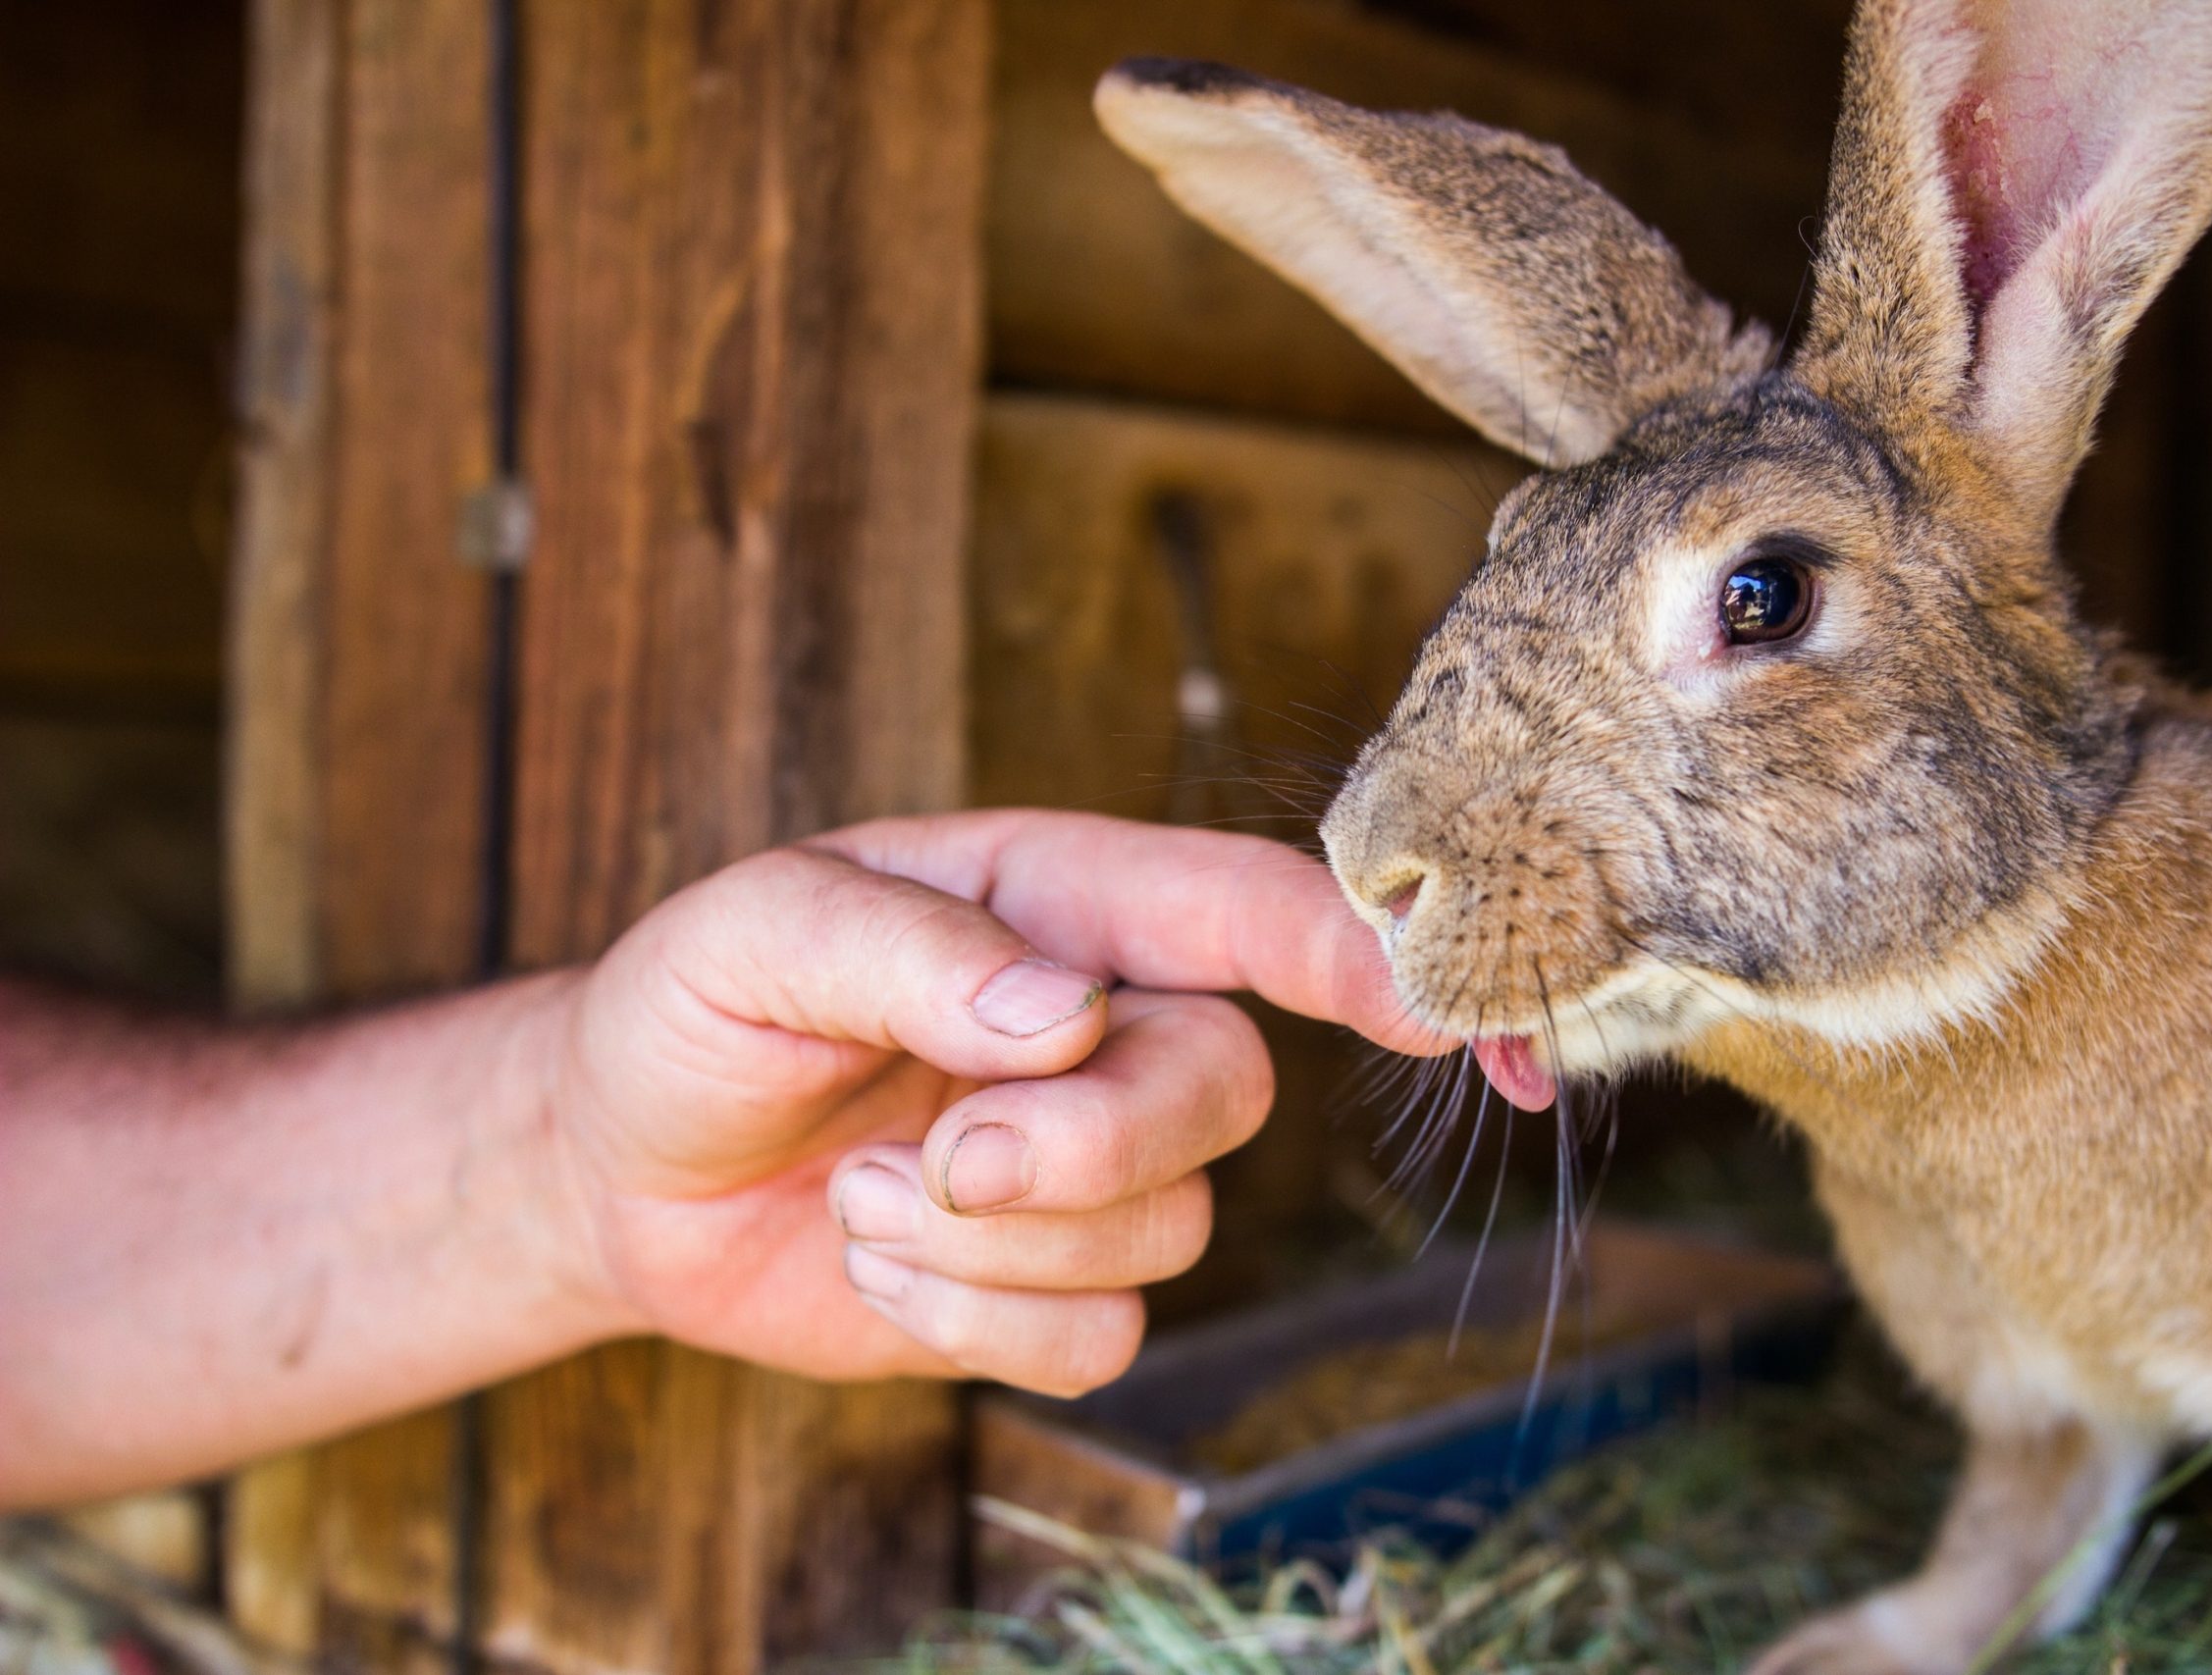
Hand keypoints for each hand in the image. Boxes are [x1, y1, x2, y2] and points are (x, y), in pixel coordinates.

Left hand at [545, 811, 1437, 1395]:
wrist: (622, 1170)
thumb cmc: (692, 1012)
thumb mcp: (755, 934)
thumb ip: (905, 949)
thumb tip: (1065, 1017)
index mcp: (1057, 903)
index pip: (1242, 908)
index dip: (1357, 950)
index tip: (1437, 1004)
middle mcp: (1107, 1027)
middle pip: (1223, 1089)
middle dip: (1090, 1145)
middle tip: (945, 1157)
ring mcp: (1091, 1165)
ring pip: (1165, 1230)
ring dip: (983, 1242)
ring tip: (861, 1189)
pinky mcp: (1053, 1288)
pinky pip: (1101, 1337)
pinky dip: (973, 1324)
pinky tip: (878, 1260)